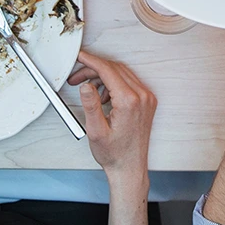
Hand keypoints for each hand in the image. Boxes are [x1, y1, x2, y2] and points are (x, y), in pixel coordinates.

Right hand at [68, 51, 155, 187]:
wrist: (129, 168)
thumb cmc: (114, 154)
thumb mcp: (95, 130)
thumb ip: (90, 105)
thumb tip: (86, 85)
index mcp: (129, 102)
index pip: (108, 70)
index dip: (91, 61)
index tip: (80, 57)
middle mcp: (142, 97)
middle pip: (115, 69)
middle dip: (94, 69)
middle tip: (77, 76)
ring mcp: (147, 99)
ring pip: (123, 74)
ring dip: (104, 76)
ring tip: (88, 89)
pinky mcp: (147, 102)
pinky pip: (129, 82)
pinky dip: (114, 83)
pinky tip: (103, 96)